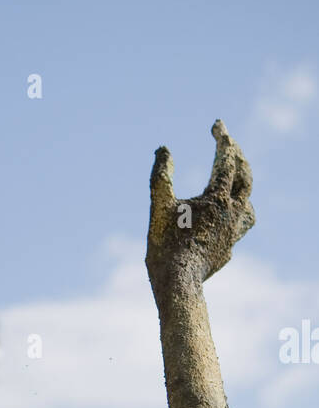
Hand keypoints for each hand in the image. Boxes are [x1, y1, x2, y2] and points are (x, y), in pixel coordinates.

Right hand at [146, 120, 254, 285]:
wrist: (178, 284)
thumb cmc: (166, 245)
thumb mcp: (159, 206)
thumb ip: (161, 176)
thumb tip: (163, 149)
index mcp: (218, 197)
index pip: (227, 159)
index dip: (223, 138)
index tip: (217, 124)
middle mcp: (233, 211)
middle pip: (245, 176)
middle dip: (237, 156)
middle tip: (228, 143)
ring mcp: (234, 231)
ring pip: (249, 201)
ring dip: (244, 184)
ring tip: (237, 178)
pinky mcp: (229, 247)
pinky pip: (242, 225)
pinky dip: (239, 212)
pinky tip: (231, 215)